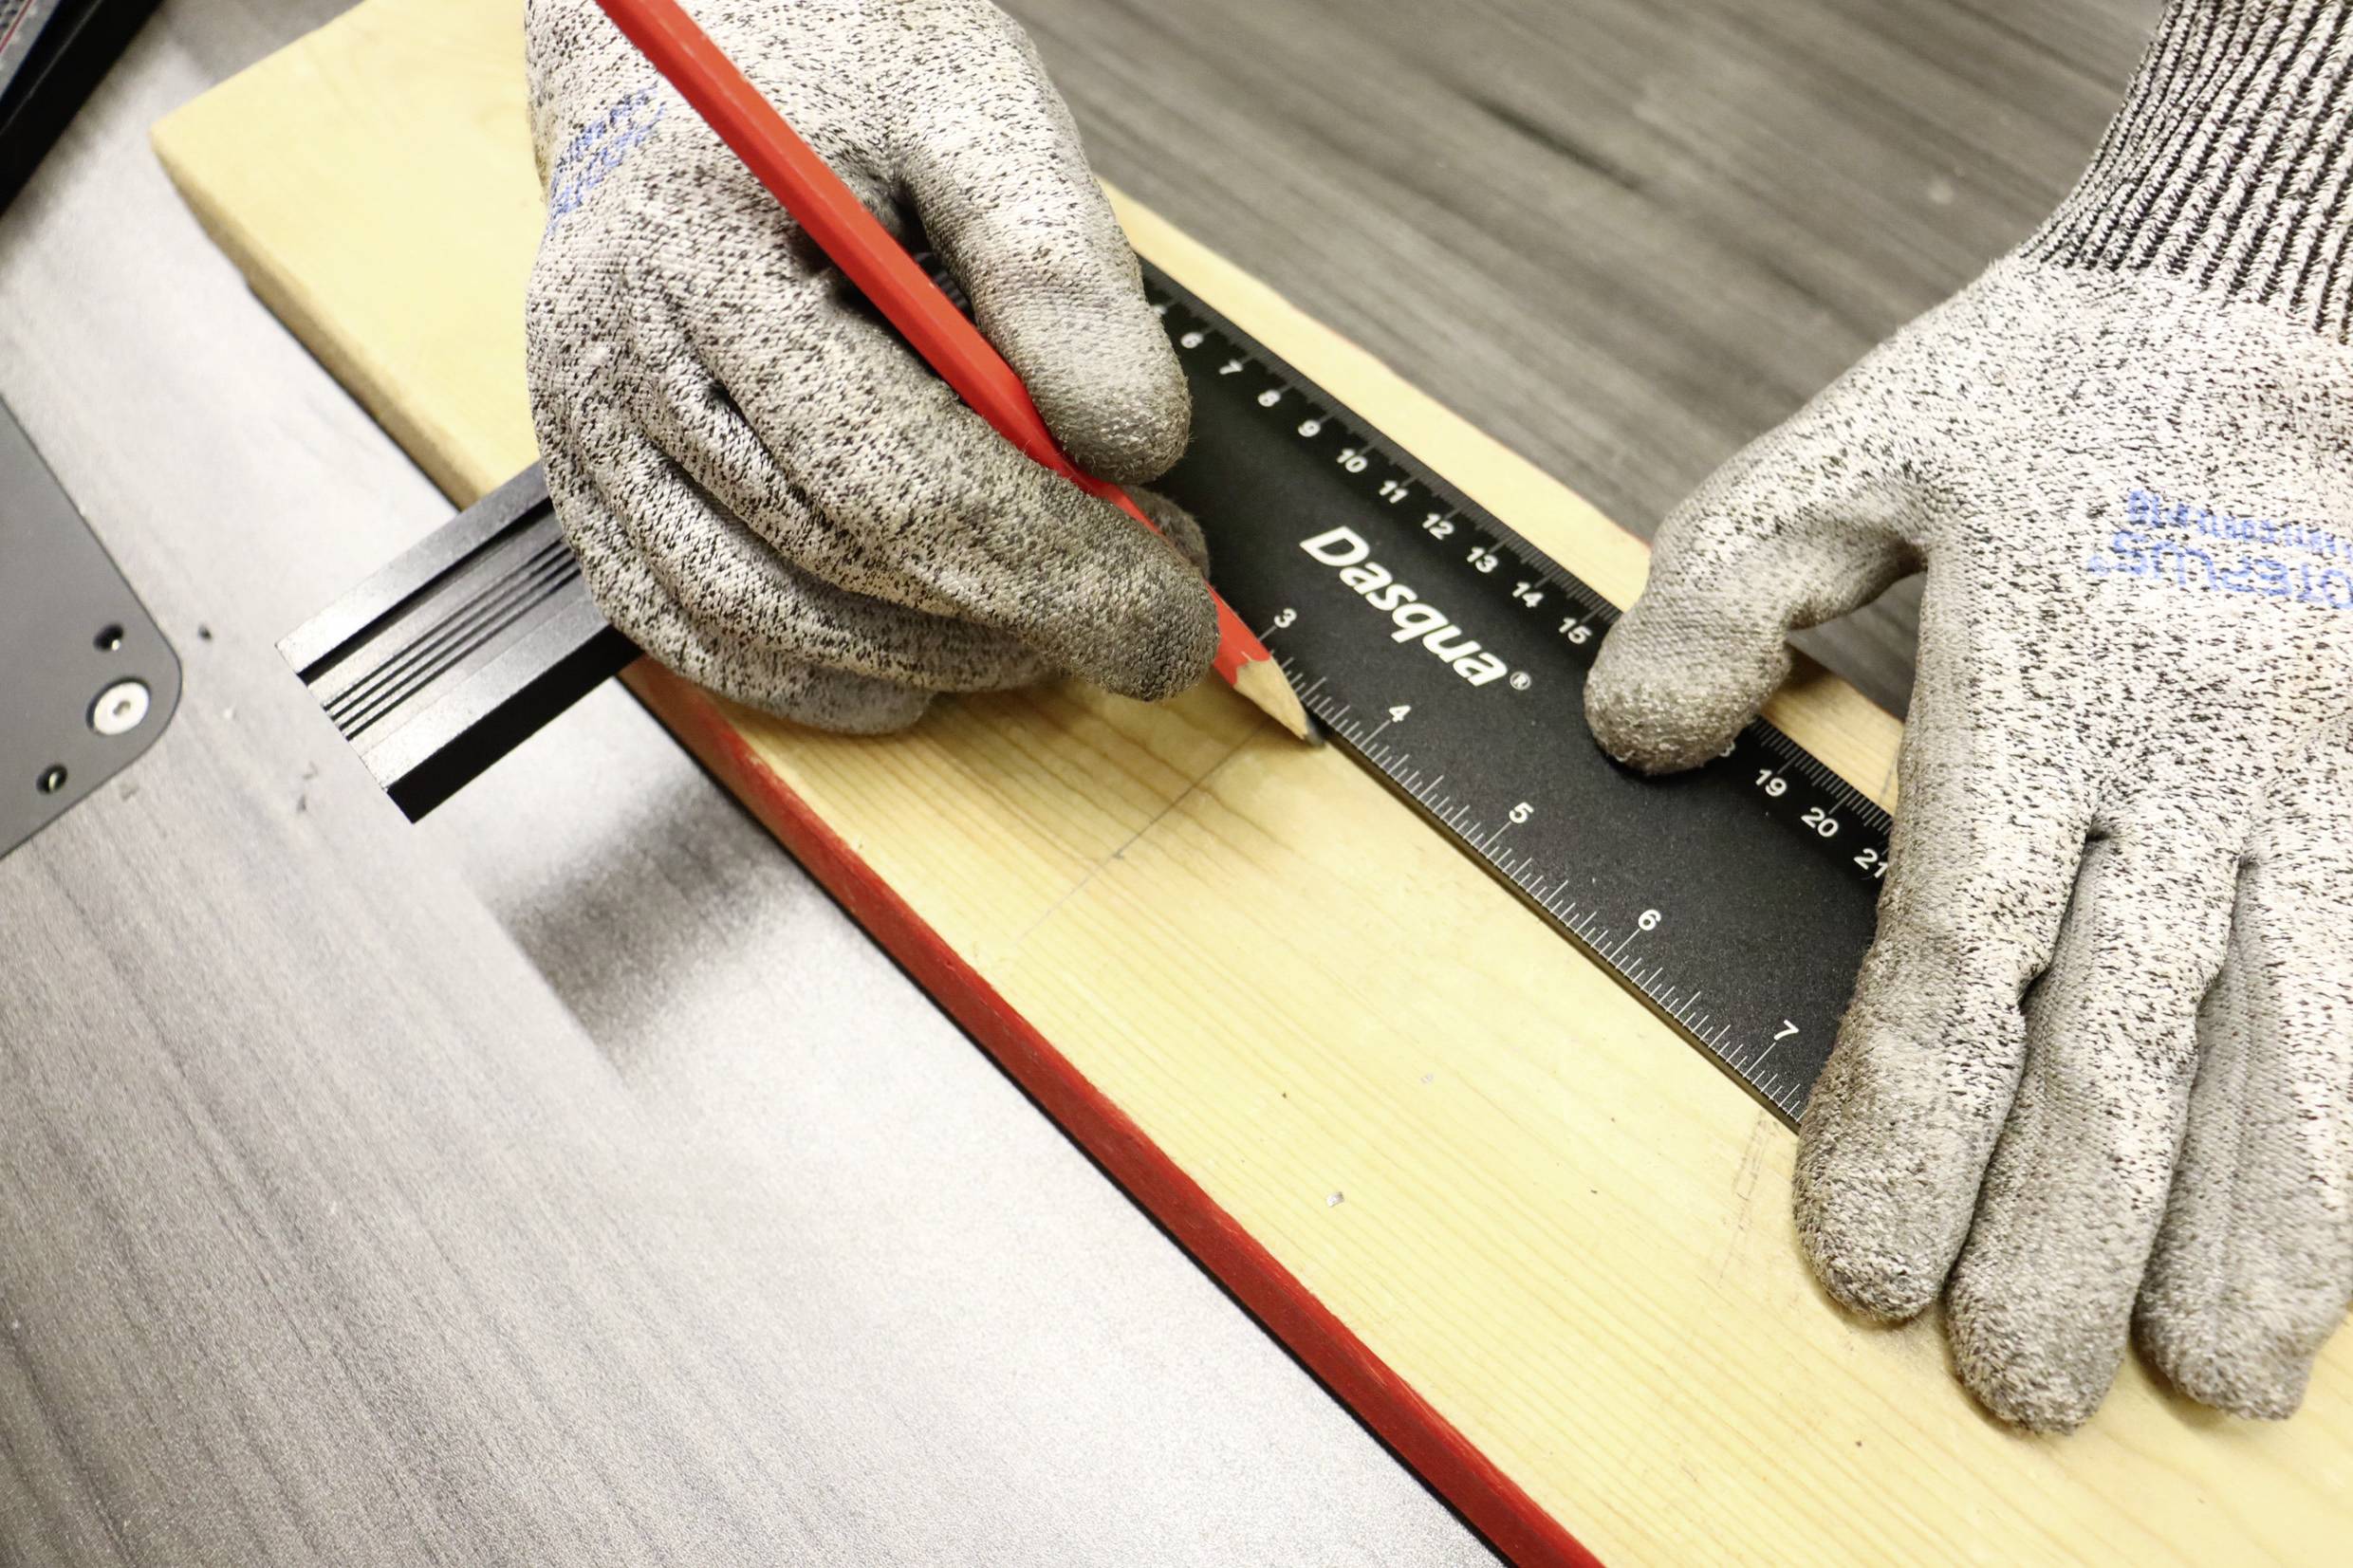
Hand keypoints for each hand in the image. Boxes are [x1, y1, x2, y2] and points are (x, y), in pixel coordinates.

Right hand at [522, 0, 1215, 731]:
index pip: (893, 474)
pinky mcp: (591, 487)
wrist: (689, 35)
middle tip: (1142, 622)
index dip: (1052, 568)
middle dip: (1019, 617)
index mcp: (703, 253)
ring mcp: (589, 434)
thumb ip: (1056, 266)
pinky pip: (691, 636)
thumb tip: (1127, 443)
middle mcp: (615, 356)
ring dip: (933, 658)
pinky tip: (923, 662)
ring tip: (1047, 626)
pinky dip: (821, 677)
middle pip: (837, 560)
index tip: (1170, 614)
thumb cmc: (827, 60)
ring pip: (764, 621)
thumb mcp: (973, 102)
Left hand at [1585, 0, 2352, 1429]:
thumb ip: (1723, 591)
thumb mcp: (1851, 449)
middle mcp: (2191, 761)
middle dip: (2066, 1235)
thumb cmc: (2056, 380)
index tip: (1868, 1263)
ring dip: (2255, 1229)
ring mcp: (2319, 780)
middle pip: (2124, 1046)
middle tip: (2019, 1384)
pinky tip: (2336, 1236)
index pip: (1958, 962)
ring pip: (2297, 1046)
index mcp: (2035, 689)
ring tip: (2219, 1378)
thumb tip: (1637, 734)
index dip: (1907, 1127)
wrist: (2278, 280)